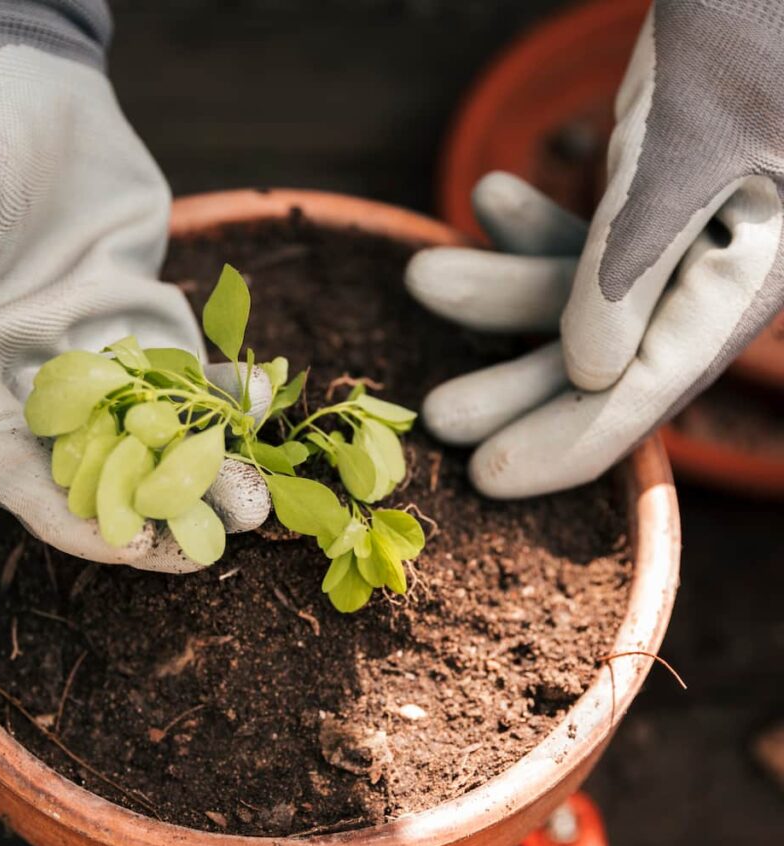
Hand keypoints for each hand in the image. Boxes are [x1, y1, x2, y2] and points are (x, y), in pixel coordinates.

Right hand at [0, 0, 267, 569]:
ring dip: (209, 460)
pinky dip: (223, 390)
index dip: (75, 519)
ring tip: (263, 491)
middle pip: (101, 467)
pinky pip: (185, 369)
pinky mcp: (138, 318)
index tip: (140, 550)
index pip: (18, 475)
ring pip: (153, 429)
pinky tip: (263, 397)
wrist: (30, 72)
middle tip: (235, 524)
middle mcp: (30, 379)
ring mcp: (91, 352)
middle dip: (167, 502)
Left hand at [406, 1, 783, 497]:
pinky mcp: (654, 201)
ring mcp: (686, 239)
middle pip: (605, 362)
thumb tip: (586, 375)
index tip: (488, 478)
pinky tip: (486, 200)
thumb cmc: (748, 25)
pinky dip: (532, 228)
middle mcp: (720, 274)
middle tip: (437, 415)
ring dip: (499, 293)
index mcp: (748, 280)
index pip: (646, 392)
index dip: (564, 442)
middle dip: (516, 383)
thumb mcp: (685, 144)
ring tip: (420, 275)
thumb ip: (630, 265)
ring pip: (581, 298)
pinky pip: (586, 239)